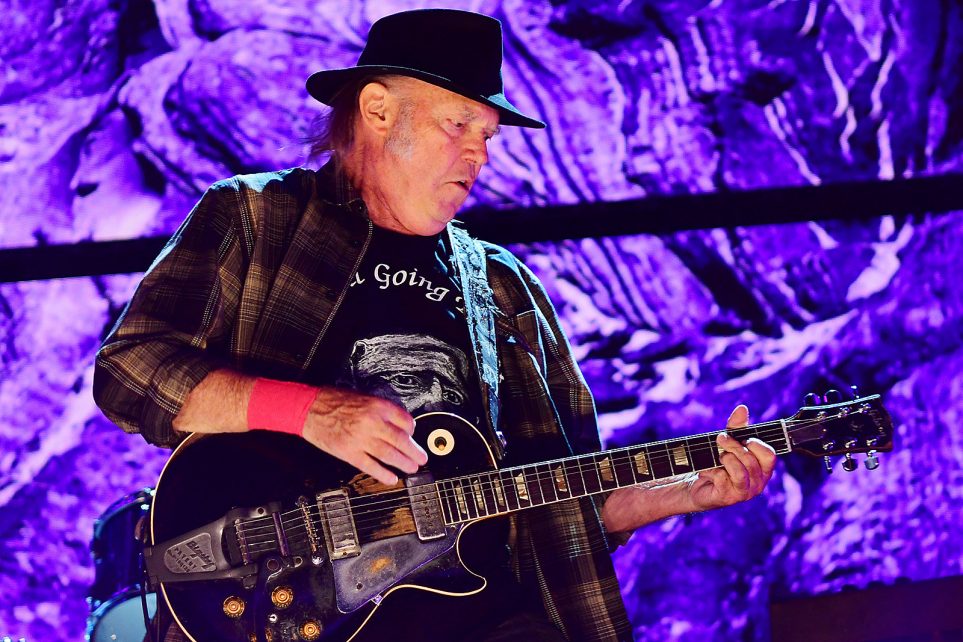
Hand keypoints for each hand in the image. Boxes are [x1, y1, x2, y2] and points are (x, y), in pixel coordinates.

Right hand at [301, 387, 427, 485]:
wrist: (309, 408)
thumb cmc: (333, 401)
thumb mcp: (363, 397)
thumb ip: (381, 411)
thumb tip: (398, 424)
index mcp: (377, 406)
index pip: (405, 420)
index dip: (412, 430)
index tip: (413, 435)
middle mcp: (372, 423)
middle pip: (401, 440)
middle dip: (414, 452)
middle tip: (422, 458)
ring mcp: (360, 439)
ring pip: (389, 455)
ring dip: (403, 463)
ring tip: (412, 468)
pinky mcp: (349, 453)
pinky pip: (370, 466)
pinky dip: (383, 474)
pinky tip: (391, 478)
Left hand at [684, 404, 775, 511]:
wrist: (696, 485)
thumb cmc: (717, 463)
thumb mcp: (727, 442)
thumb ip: (736, 427)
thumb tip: (742, 408)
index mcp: (763, 468)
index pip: (769, 455)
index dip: (755, 444)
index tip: (742, 438)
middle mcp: (758, 482)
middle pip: (751, 460)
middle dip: (733, 446)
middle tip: (720, 439)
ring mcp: (744, 492)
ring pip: (740, 471)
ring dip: (725, 458)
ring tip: (717, 457)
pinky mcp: (728, 498)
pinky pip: (723, 479)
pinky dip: (712, 470)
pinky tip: (707, 470)